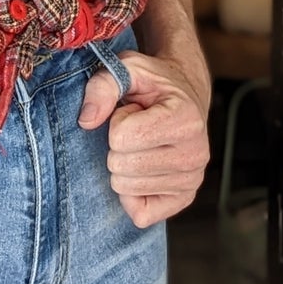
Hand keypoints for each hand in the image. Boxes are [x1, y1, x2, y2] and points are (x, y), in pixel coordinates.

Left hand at [78, 50, 210, 227]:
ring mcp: (192, 180)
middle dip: (117, 146)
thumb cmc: (153, 84)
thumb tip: (86, 121)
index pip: (121, 137)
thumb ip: (103, 86)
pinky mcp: (184, 199)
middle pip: (121, 167)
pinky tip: (142, 169)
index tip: (134, 111)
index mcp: (186, 119)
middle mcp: (196, 154)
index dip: (117, 121)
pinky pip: (140, 214)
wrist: (184, 96)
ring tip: (143, 144)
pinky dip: (131, 194)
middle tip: (136, 129)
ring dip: (124, 165)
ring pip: (127, 189)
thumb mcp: (128, 69)